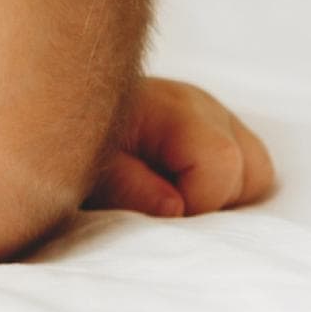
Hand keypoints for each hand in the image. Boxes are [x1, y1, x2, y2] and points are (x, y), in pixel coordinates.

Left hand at [84, 77, 276, 217]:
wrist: (56, 113)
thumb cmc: (70, 144)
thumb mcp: (86, 172)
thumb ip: (129, 188)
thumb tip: (177, 207)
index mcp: (171, 107)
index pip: (222, 163)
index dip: (196, 203)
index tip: (154, 209)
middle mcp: (199, 102)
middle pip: (249, 168)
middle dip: (211, 202)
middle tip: (159, 200)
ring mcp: (209, 111)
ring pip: (254, 170)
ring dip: (220, 195)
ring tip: (169, 191)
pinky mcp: (212, 124)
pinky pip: (245, 165)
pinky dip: (222, 185)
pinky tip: (180, 184)